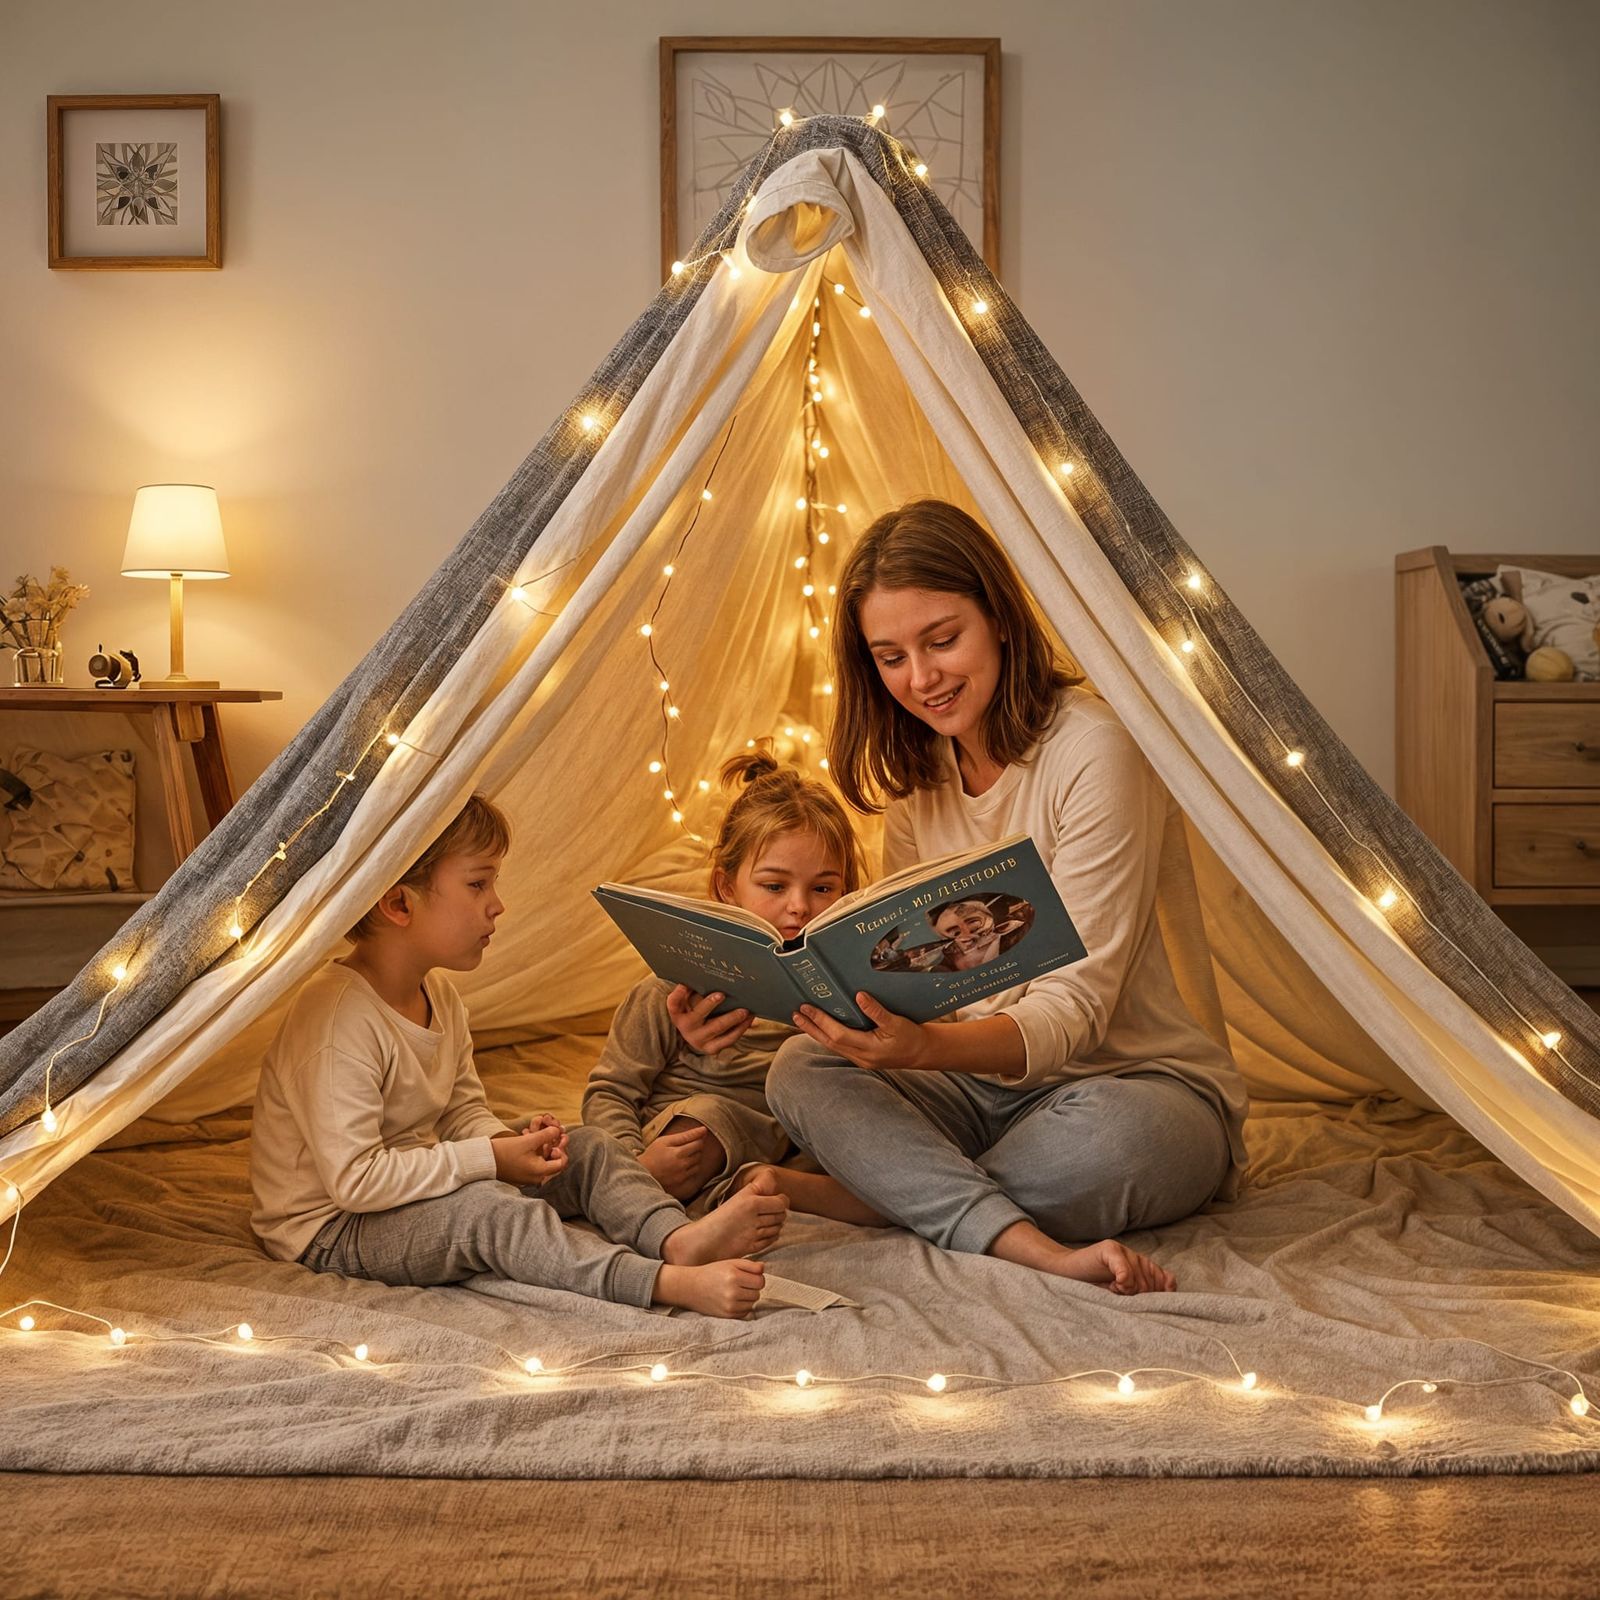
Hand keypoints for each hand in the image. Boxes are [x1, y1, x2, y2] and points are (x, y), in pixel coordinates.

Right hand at [493, 1123, 568, 1186]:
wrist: (483, 1160)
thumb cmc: (505, 1152)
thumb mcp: (528, 1141)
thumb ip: (546, 1135)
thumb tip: (558, 1131)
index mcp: (540, 1173)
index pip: (561, 1164)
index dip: (561, 1150)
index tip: (555, 1140)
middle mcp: (536, 1178)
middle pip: (552, 1161)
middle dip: (551, 1145)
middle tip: (549, 1133)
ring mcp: (528, 1177)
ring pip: (542, 1160)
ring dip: (542, 1145)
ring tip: (534, 1132)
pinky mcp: (521, 1173)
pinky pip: (533, 1162)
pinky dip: (533, 1150)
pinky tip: (527, 1137)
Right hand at [639, 1123, 721, 1199]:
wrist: (642, 1174)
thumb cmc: (653, 1155)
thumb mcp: (665, 1141)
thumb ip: (685, 1135)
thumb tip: (703, 1130)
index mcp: (678, 1153)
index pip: (698, 1143)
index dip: (697, 1138)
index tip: (693, 1136)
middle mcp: (682, 1165)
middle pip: (699, 1153)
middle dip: (695, 1147)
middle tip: (683, 1146)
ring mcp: (682, 1175)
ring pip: (698, 1163)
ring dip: (694, 1158)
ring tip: (681, 1156)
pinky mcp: (682, 1183)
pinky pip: (694, 1172)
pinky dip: (691, 1167)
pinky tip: (681, 1165)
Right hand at [667, 984, 753, 1053]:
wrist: (694, 1035)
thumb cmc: (693, 1011)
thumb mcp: (687, 1002)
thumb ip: (691, 989)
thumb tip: (703, 972)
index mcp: (677, 1014)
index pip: (674, 1003)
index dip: (678, 993)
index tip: (685, 984)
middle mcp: (686, 1028)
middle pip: (698, 1015)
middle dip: (710, 1004)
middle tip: (722, 994)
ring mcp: (699, 1040)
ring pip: (717, 1028)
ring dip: (732, 1018)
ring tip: (744, 1010)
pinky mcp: (712, 1048)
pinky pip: (729, 1039)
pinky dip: (741, 1028)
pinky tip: (749, 1019)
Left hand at [791, 991, 931, 1071]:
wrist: (923, 1053)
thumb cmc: (912, 1037)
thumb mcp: (897, 1022)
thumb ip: (877, 1011)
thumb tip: (859, 996)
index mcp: (869, 1049)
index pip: (838, 1035)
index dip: (821, 1021)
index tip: (808, 1008)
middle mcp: (861, 1057)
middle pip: (830, 1042)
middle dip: (811, 1028)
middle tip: (795, 1013)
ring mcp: (861, 1059)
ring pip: (832, 1046)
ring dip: (816, 1032)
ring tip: (802, 1020)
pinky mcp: (862, 1057)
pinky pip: (839, 1047)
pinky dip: (827, 1036)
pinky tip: (820, 1029)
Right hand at [1084, 1239, 1176, 1294]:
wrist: (1065, 1275)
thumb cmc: (1094, 1289)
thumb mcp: (1124, 1296)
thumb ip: (1146, 1293)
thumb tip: (1170, 1288)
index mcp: (1143, 1268)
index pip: (1167, 1281)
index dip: (1158, 1296)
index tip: (1142, 1303)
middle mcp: (1136, 1257)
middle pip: (1151, 1283)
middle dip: (1138, 1297)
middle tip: (1119, 1295)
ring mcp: (1122, 1250)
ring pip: (1139, 1277)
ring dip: (1126, 1291)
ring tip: (1112, 1289)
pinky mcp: (1109, 1249)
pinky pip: (1125, 1269)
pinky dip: (1123, 1281)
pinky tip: (1113, 1284)